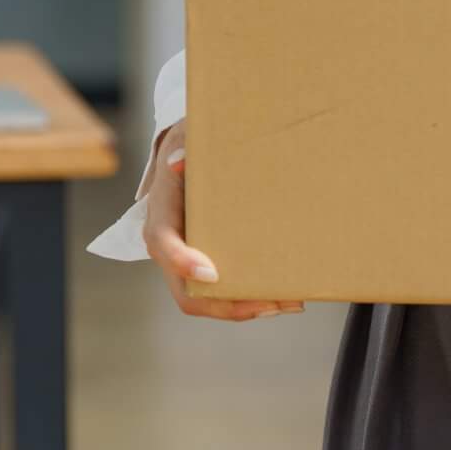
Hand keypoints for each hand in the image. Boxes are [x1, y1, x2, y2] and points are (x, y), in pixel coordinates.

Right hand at [142, 120, 304, 322]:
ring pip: (210, 301)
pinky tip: (285, 297)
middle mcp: (170, 249)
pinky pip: (224, 295)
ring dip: (248, 308)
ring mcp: (188, 264)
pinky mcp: (208, 268)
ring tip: (290, 302)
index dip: (182, 262)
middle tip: (269, 303)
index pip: (163, 245)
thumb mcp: (185, 141)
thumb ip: (182, 149)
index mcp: (160, 217)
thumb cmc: (190, 150)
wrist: (188, 158)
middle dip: (228, 305)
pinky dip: (252, 301)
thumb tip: (178, 161)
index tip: (212, 274)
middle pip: (188, 294)